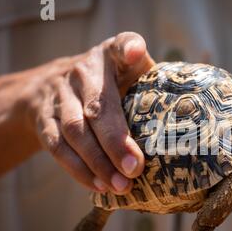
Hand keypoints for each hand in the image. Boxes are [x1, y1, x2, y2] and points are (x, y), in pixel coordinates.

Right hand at [27, 32, 154, 193]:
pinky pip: (57, 147)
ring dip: (98, 162)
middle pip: (97, 107)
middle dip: (115, 141)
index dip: (128, 48)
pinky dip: (78, 169)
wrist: (52, 85)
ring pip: (74, 131)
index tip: (135, 54)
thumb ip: (152, 85)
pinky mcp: (44, 119)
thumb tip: (187, 122)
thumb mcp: (130, 74)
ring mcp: (59, 95)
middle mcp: (82, 72)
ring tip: (121, 185)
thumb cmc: (109, 84)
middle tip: (134, 168)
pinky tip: (99, 185)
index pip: (120, 45)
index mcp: (110, 56)